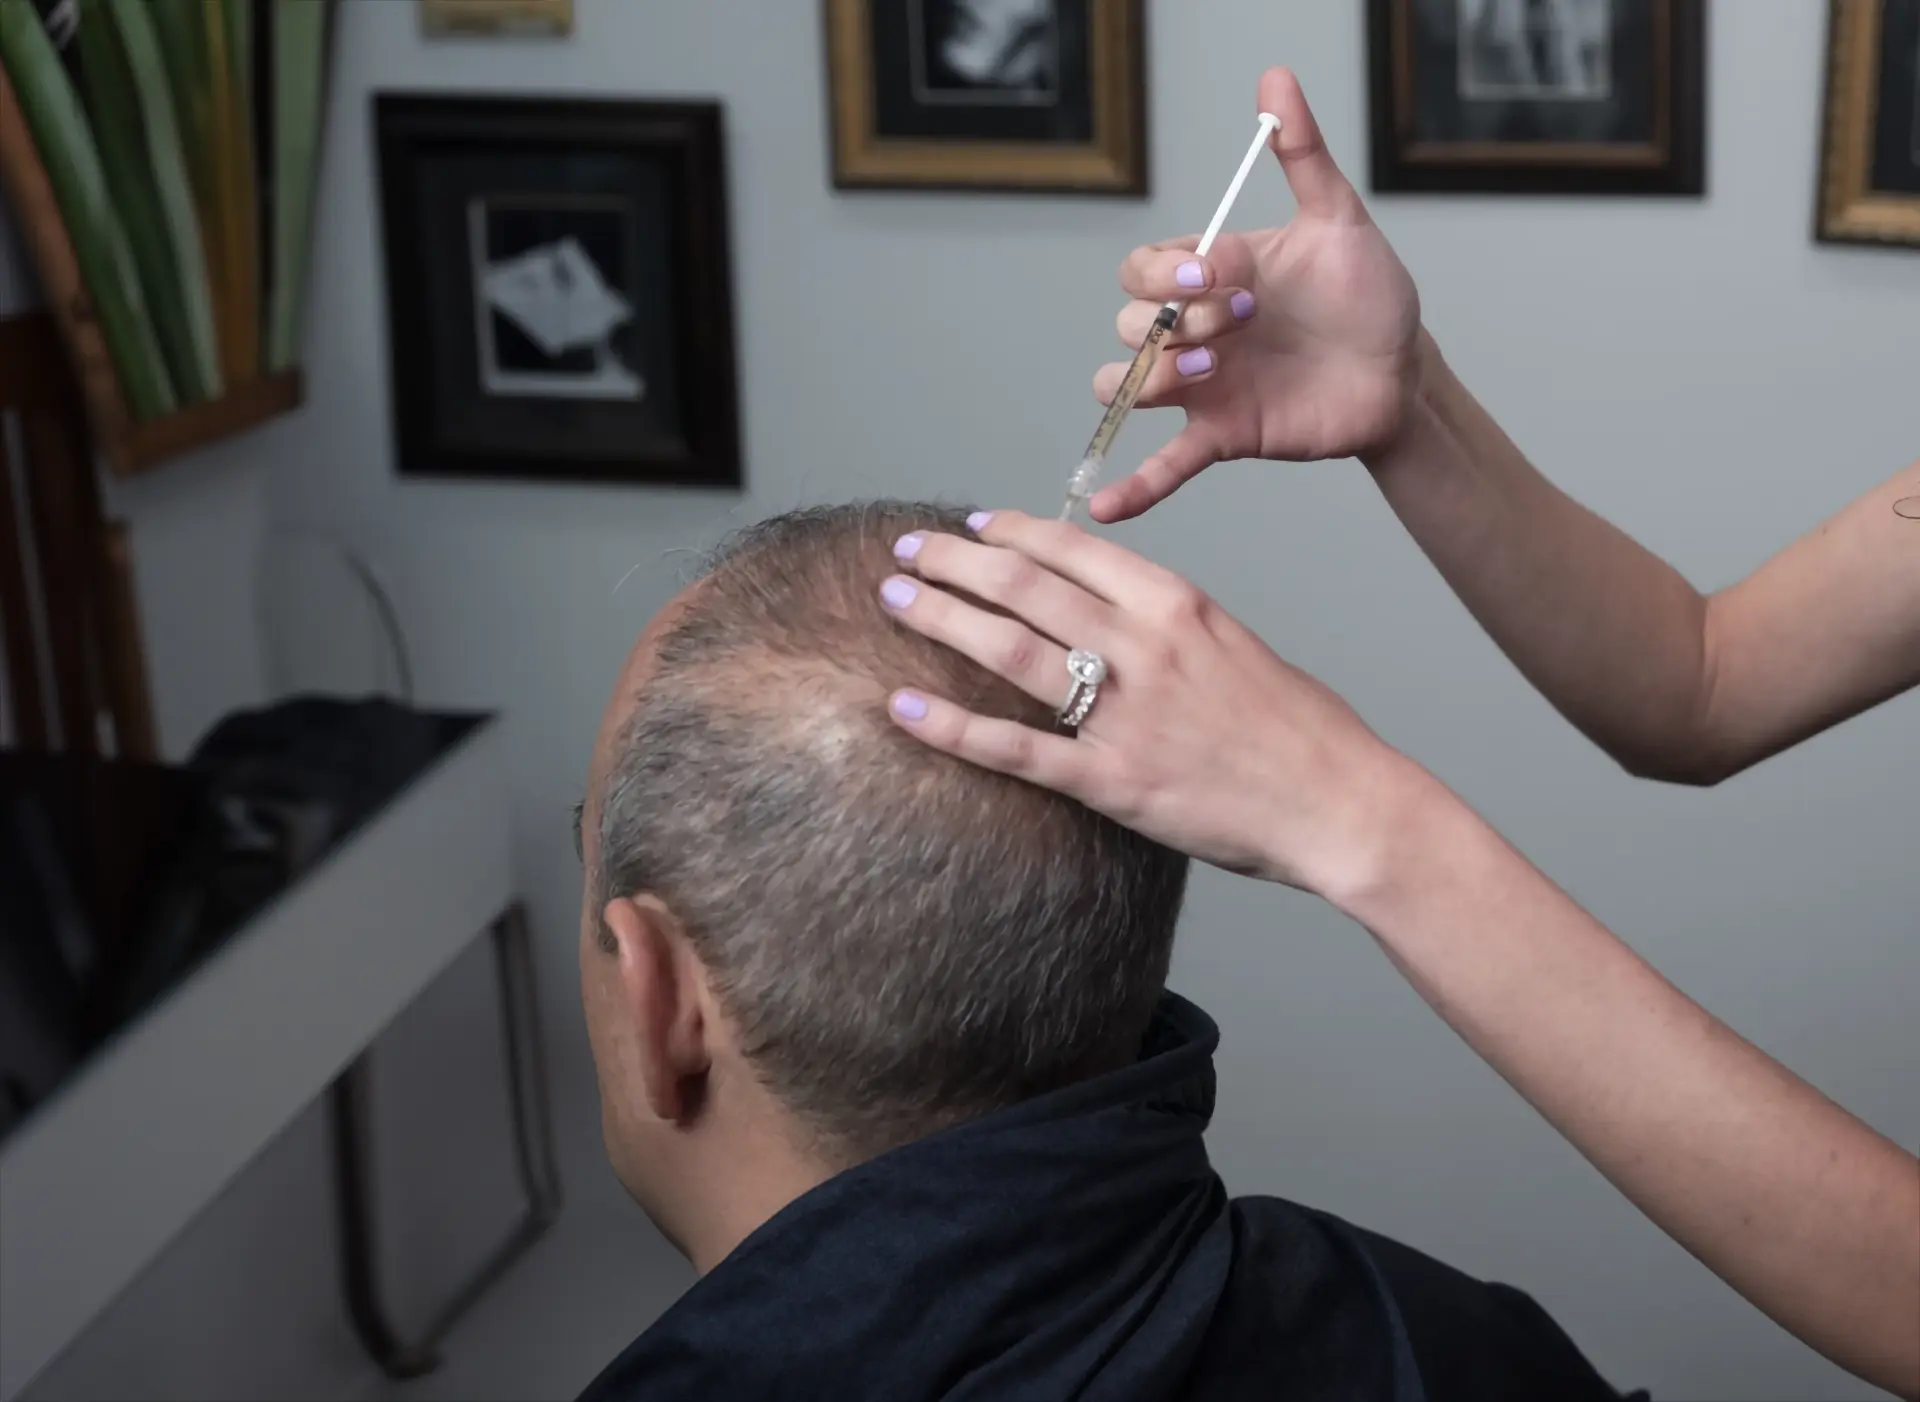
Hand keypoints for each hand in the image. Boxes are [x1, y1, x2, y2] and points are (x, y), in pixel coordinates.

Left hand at [877, 510, 1425, 897]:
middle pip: (1026, 587)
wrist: (1341, 802)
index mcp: (1177, 605)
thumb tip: (1107, 606)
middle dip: (955, 563)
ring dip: (941, 618)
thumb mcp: (1235, 645)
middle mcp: (1145, 647)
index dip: (1010, 532)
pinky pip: (1016, 749)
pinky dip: (952, 727)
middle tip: (905, 550)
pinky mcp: (1114, 782)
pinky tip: (902, 709)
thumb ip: (1167, 622)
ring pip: (1010, 649)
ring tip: (892, 598)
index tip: (969, 524)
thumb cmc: (1298, 729)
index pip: (1073, 549)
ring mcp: (1126, 714)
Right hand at [1089, 68, 1423, 523]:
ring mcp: (1201, 387)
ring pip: (1127, 385)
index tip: (1228, 271)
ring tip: (1204, 371)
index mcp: (1208, 277)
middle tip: (1239, 320)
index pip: (1145, 271)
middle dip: (1171, 321)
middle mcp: (1192, 331)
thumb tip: (1276, 81)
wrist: (1405, 372)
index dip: (1172, 273)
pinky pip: (1163, 466)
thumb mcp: (1338, 221)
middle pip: (1126, 325)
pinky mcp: (1221, 436)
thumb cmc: (1370, 296)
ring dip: (1149, 379)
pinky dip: (1131, 487)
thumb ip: (1302, 155)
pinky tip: (1104, 505)